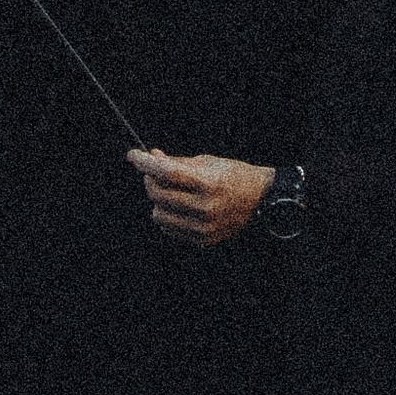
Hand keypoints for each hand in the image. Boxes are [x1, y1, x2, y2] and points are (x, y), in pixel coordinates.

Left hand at [129, 150, 274, 248]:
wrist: (261, 200)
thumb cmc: (235, 176)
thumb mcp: (208, 161)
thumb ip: (177, 162)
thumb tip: (151, 157)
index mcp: (208, 183)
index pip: (166, 172)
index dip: (145, 162)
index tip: (134, 155)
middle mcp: (205, 207)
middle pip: (158, 193)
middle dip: (150, 179)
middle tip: (155, 172)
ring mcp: (203, 226)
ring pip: (158, 214)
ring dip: (159, 200)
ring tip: (172, 192)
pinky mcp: (202, 239)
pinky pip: (169, 228)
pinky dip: (168, 215)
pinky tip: (180, 206)